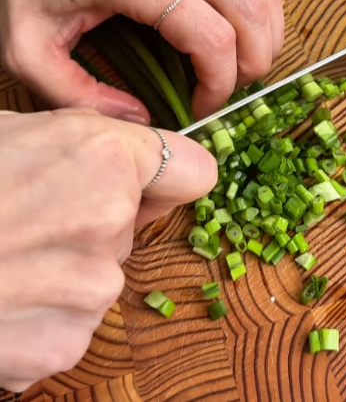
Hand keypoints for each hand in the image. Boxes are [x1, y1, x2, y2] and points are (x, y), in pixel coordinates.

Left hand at [0, 0, 283, 121]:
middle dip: (254, 61)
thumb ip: (76, 96)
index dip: (219, 84)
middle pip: (251, 8)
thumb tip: (140, 120)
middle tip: (229, 88)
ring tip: (238, 63)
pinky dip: (257, 6)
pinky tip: (237, 30)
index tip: (199, 105)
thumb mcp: (27, 48)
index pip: (212, 37)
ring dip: (264, 32)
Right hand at [0, 108, 216, 390]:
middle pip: (136, 223)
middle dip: (99, 219)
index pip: (195, 169)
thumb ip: (84, 141)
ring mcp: (91, 290)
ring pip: (103, 273)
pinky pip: (74, 321)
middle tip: (33, 215)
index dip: (168, 175)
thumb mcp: (11, 130)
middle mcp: (111, 222)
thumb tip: (124, 157)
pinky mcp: (64, 346)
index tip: (146, 182)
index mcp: (103, 156)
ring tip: (7, 254)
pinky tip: (1, 294)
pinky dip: (44, 313)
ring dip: (68, 267)